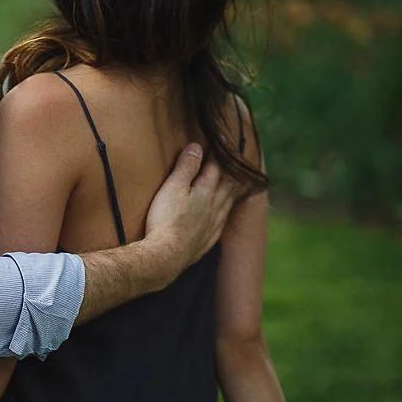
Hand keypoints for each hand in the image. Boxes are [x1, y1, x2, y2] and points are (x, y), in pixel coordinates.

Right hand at [144, 143, 243, 273]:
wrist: (165, 257)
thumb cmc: (165, 219)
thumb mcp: (173, 188)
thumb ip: (186, 167)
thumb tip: (197, 147)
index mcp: (207, 191)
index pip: (215, 168)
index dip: (216, 155)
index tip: (217, 145)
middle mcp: (215, 207)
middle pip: (227, 185)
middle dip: (230, 172)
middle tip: (235, 161)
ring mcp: (213, 226)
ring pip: (227, 204)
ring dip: (232, 192)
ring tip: (236, 184)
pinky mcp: (206, 241)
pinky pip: (221, 223)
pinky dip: (225, 214)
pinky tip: (222, 216)